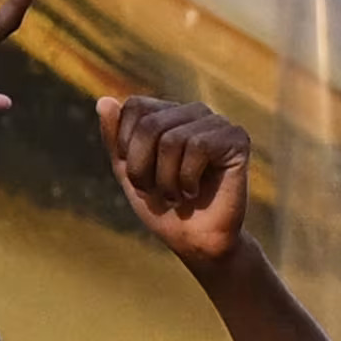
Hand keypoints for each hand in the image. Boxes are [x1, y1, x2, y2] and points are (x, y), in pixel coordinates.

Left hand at [96, 97, 250, 268]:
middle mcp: (194, 112)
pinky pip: (199, 146)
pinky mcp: (237, 138)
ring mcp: (217, 123)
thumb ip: (115, 140)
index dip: (127, 146)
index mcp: (168, 115)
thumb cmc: (163, 207)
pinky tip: (195, 191)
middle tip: (158, 191)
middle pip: (150, 124)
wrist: (195, 240)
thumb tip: (103, 100)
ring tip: (177, 194)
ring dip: (166, 180)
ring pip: (172, 139)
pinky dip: (187, 179)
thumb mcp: (129, 173)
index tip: (140, 174)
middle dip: (143, 168)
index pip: (135, 107)